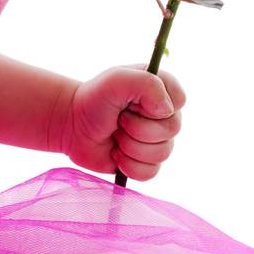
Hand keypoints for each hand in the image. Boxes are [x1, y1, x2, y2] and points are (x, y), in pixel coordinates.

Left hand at [57, 63, 187, 179]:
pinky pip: (151, 173)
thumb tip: (167, 111)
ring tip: (116, 135)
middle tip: (119, 120)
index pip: (180, 100)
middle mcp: (163, 114)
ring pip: (162, 154)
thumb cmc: (94, 99)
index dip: (157, 105)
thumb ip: (146, 84)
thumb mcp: (116, 80)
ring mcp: (157, 139)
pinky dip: (129, 165)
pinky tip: (116, 153)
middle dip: (138, 128)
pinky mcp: (146, 162)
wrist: (72, 125)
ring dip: (131, 146)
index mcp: (161, 88)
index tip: (134, 102)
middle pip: (172, 130)